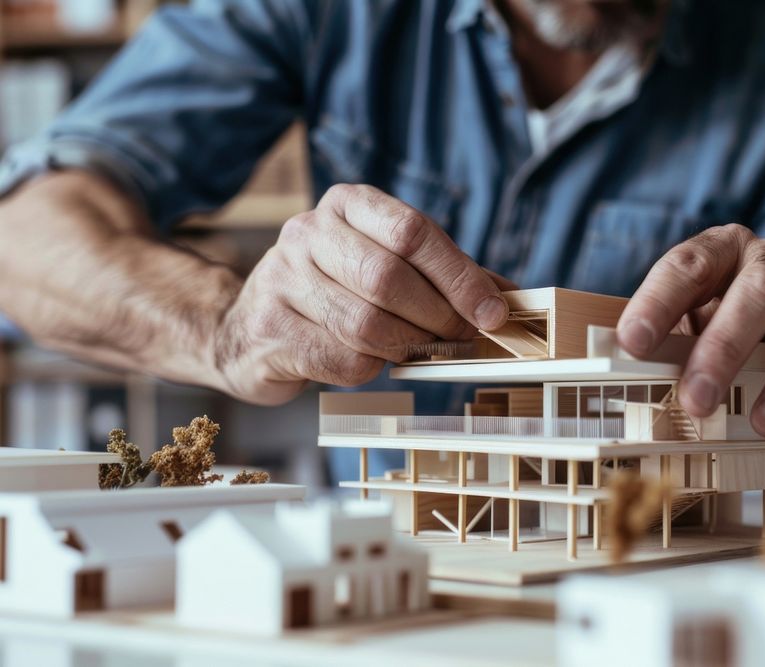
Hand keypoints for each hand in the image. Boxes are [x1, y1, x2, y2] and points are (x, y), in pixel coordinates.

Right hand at [212, 184, 513, 404]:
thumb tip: (512, 300)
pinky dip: (372, 367)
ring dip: (408, 345)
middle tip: (462, 338)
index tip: (493, 312)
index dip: (460, 277)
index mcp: (347, 204)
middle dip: (439, 316)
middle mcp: (308, 233)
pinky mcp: (270, 329)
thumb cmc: (335, 292)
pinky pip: (344, 359)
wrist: (248, 326)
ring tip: (420, 350)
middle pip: (390, 278)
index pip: (412, 231)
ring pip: (367, 324)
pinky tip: (371, 360)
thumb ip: (444, 276)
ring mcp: (281, 279)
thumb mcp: (386, 265)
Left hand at [616, 223, 764, 445]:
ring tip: (763, 426)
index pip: (689, 264)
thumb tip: (616, 371)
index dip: (659, 302)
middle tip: (697, 400)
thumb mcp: (680, 321)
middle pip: (760, 290)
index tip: (632, 343)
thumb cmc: (713, 323)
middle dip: (726, 348)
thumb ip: (658, 341)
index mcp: (724, 248)